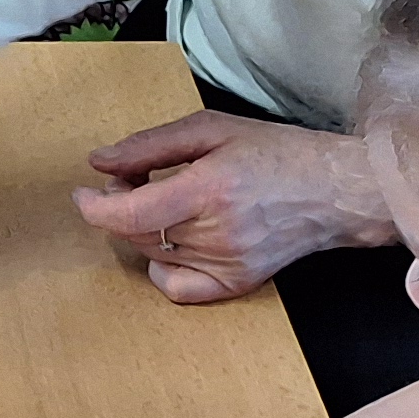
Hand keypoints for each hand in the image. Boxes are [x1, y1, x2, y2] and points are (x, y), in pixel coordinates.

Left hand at [72, 111, 395, 302]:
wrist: (334, 191)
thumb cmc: (275, 153)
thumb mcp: (212, 129)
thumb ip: (150, 145)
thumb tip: (99, 163)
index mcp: (210, 189)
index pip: (130, 214)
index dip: (94, 206)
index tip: (84, 193)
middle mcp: (217, 233)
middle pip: (136, 232)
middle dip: (122, 206)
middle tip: (139, 180)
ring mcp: (227, 264)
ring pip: (153, 254)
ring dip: (145, 230)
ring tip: (169, 201)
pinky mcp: (236, 284)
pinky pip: (176, 288)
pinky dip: (162, 268)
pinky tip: (175, 243)